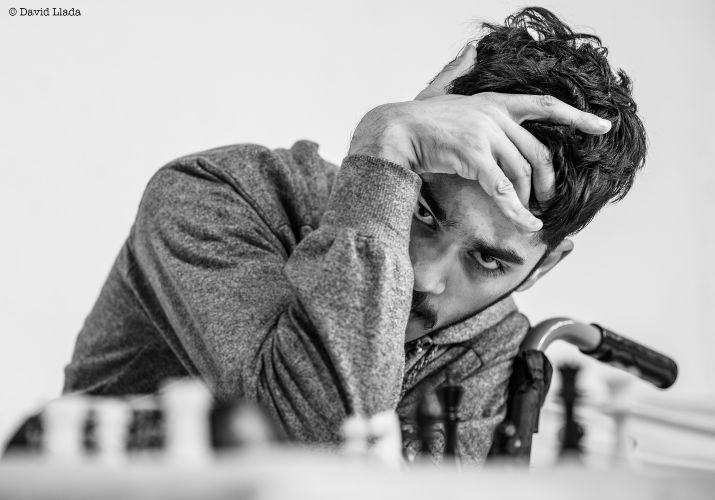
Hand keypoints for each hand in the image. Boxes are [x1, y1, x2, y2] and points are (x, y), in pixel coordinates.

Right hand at [348, 44, 611, 230]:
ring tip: (527, 213)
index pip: (545, 106)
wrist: (393, 132)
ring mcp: (485, 135)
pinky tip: (527, 224)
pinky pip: (503, 189)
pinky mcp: (473, 158)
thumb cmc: (415, 117)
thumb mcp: (439, 89)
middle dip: (547, 178)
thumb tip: (470, 49)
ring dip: (526, 198)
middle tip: (548, 197)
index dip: (576, 117)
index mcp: (494, 101)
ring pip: (521, 172)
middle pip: (537, 151)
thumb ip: (457, 70)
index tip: (603, 126)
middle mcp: (494, 115)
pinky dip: (517, 211)